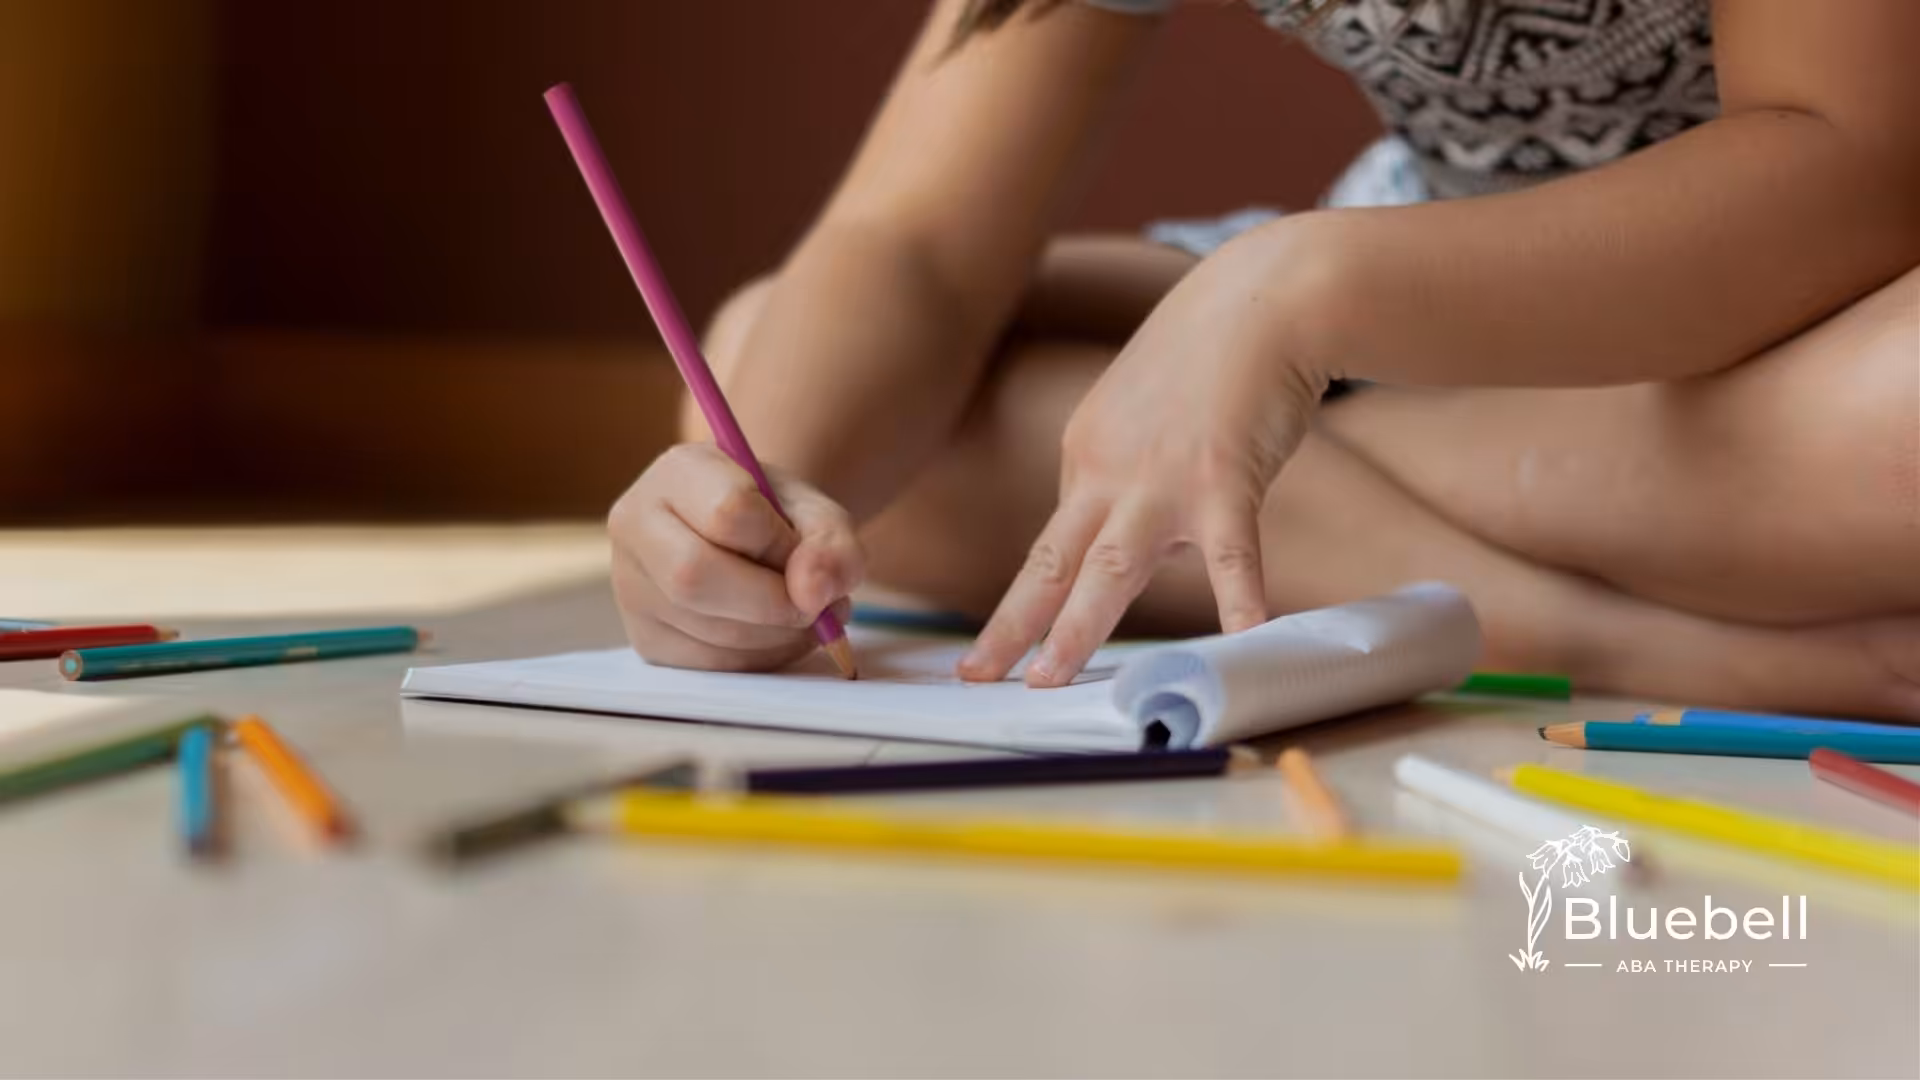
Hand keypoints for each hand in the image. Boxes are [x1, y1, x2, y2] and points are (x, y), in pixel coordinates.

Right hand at [609, 443, 863, 671]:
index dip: (780, 543)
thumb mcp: (816, 511)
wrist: (745, 537)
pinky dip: (759, 658)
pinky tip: (776, 635)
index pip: (728, 512)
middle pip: (694, 577)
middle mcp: (636, 524)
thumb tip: (815, 595)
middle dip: (773, 602)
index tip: (803, 551)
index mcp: (678, 471)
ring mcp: (631, 586)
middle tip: (815, 606)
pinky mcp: (645, 637)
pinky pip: (707, 664)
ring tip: (805, 616)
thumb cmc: (777, 517)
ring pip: (704, 628)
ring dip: (776, 636)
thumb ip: (831, 543)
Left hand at [958, 227, 1331, 686]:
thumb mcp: (1142, 408)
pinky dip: (1237, 596)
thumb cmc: (1213, 352)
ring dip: (1074, 630)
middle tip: (975, 675)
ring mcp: (1162, 478)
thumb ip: (1132, 469)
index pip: (1055, 541)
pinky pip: (1230, 552)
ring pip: (1107, 569)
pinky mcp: (1224, 478)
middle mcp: (1108, 469)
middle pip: (1049, 563)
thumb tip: (1145, 530)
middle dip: (1011, 626)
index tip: (1006, 643)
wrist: (1265, 295)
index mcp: (1085, 453)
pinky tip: (1244, 636)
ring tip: (1048, 679)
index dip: (1035, 598)